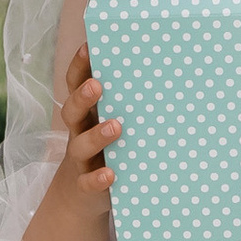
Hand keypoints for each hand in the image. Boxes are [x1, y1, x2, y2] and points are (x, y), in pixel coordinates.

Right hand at [52, 44, 122, 216]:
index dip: (79, 66)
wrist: (86, 193)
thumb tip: (168, 69)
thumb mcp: (114, 120)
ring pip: (80, 145)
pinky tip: (110, 173)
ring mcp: (82, 159)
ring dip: (96, 136)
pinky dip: (97, 178)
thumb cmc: (110, 145)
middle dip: (83, 97)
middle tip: (97, 85)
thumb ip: (130, 100)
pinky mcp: (86, 185)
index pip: (75, 84)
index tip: (89, 48)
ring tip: (115, 127)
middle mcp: (80, 132)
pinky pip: (88, 182)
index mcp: (87, 112)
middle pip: (72, 111)